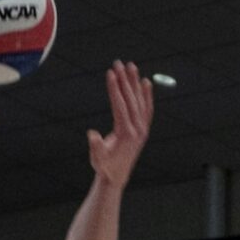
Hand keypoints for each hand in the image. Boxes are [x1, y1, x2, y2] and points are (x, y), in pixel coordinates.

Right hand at [87, 60, 153, 187]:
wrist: (116, 176)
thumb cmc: (104, 167)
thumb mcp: (97, 159)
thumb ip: (96, 147)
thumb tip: (92, 135)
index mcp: (126, 134)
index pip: (121, 106)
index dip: (115, 89)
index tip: (111, 73)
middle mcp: (138, 129)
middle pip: (131, 99)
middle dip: (124, 80)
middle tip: (118, 63)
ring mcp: (143, 128)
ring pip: (140, 101)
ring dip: (134, 82)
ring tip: (130, 66)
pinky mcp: (143, 129)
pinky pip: (147, 108)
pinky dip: (147, 94)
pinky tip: (145, 82)